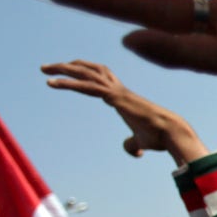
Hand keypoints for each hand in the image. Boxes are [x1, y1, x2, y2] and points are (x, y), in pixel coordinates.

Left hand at [42, 60, 205, 162]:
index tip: (69, 72)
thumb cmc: (159, 136)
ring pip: (85, 73)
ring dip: (63, 69)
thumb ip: (132, 143)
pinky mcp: (114, 97)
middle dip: (68, 66)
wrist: (171, 132)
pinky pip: (86, 86)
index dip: (85, 72)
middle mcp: (119, 89)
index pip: (101, 77)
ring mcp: (116, 91)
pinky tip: (52, 83)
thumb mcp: (142, 141)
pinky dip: (68, 83)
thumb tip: (132, 150)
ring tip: (45, 69)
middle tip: (47, 67)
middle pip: (90, 69)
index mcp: (123, 96)